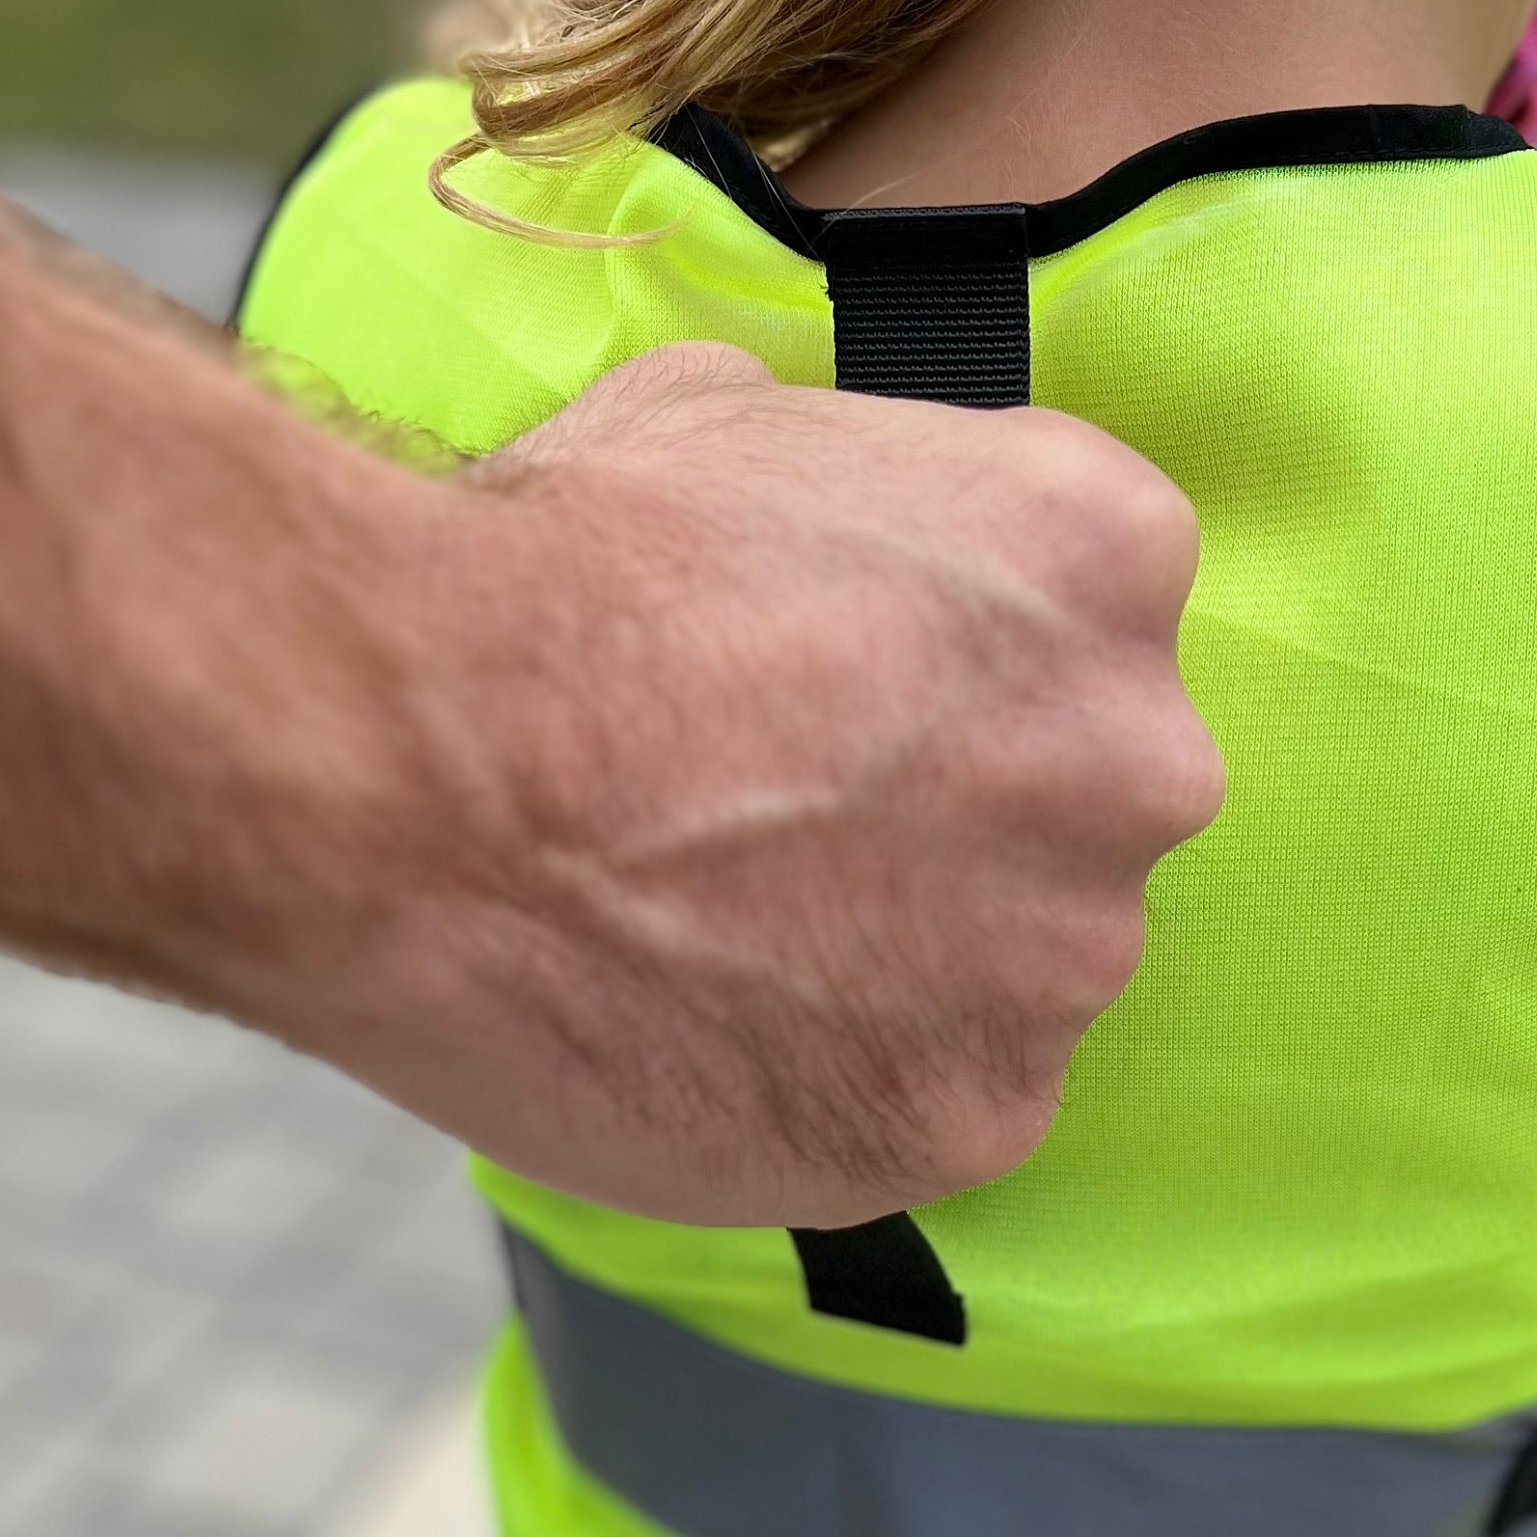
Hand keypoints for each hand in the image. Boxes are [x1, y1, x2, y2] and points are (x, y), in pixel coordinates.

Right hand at [0, 103, 1216, 1229]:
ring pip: (1023, 958)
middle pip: (1084, 788)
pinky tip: (721, 1023)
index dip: (956, 642)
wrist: (400, 768)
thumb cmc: (544, 577)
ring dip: (915, 949)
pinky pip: (943, 1096)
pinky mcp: (972, 1118)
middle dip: (963, 801)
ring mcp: (1065, 955)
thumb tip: (826, 527)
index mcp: (1105, 551)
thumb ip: (856, 488)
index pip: (1091, 604)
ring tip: (728, 925)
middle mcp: (1136, 757)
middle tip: (792, 810)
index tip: (856, 673)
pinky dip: (851, 1077)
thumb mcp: (725, 418)